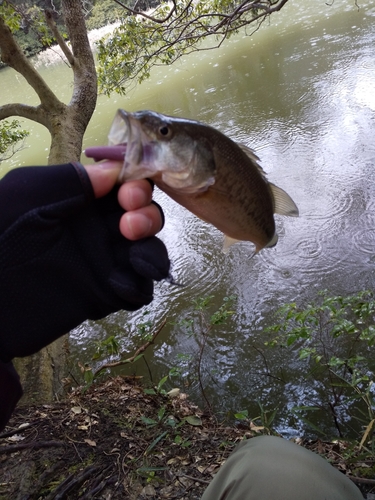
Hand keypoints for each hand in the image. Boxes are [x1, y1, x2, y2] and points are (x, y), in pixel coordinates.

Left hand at [0, 162, 169, 360]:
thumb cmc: (0, 241)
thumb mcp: (25, 196)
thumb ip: (68, 180)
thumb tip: (113, 171)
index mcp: (79, 201)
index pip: (123, 184)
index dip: (135, 184)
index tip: (128, 193)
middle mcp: (96, 229)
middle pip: (144, 214)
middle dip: (147, 214)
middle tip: (129, 224)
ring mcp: (103, 263)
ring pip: (149, 250)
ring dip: (151, 249)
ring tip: (135, 254)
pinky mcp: (106, 295)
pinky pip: (139, 289)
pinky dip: (140, 285)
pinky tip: (120, 285)